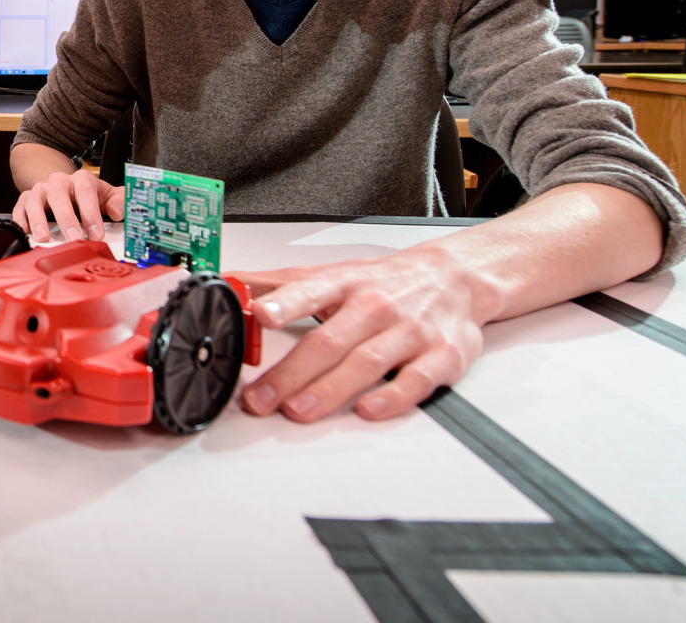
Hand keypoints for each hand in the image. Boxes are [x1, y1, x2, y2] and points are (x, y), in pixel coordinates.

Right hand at [12, 168, 123, 241]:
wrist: (69, 188)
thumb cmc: (91, 197)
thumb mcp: (110, 196)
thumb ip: (120, 202)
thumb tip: (117, 211)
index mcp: (81, 179)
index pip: (85, 191)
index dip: (91, 213)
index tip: (96, 234)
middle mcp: (59, 182)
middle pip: (58, 193)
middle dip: (66, 218)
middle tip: (74, 238)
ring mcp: (41, 190)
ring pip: (34, 198)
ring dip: (38, 218)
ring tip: (44, 237)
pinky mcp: (27, 200)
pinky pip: (19, 206)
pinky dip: (20, 219)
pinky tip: (24, 231)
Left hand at [234, 247, 487, 422]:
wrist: (455, 278)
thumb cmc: (385, 281)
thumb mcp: (332, 274)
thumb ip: (280, 285)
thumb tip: (230, 282)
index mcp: (344, 283)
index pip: (310, 290)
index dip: (285, 302)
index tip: (262, 315)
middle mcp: (375, 306)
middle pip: (329, 341)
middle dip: (291, 374)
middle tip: (261, 399)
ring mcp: (409, 331)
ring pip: (366, 363)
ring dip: (330, 390)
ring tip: (298, 411)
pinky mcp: (440, 356)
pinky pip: (415, 380)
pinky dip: (392, 397)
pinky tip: (368, 410)